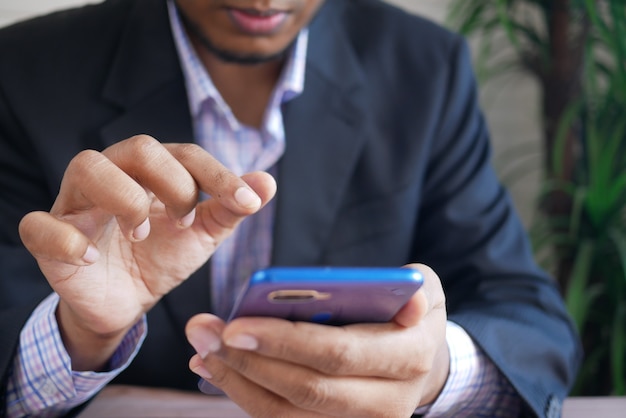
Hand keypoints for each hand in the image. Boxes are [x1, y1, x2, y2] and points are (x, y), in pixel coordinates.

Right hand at [18, 135, 275, 369]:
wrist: (127, 301)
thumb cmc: (162, 256)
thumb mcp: (203, 233)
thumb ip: (231, 207)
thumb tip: (267, 182)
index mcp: (153, 172)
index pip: (185, 154)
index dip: (218, 175)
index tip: (248, 203)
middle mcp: (115, 176)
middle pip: (138, 148)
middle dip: (173, 183)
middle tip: (186, 221)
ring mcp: (78, 205)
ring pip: (86, 167)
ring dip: (125, 199)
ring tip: (142, 233)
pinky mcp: (49, 238)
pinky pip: (38, 226)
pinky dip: (65, 239)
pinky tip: (90, 257)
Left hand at [186, 264, 448, 417]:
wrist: (420, 362)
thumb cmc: (410, 315)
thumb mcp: (423, 289)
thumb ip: (413, 288)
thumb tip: (410, 296)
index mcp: (410, 357)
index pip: (338, 353)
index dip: (284, 342)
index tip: (235, 324)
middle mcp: (389, 403)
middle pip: (307, 390)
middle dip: (248, 362)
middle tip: (203, 331)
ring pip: (288, 415)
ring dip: (237, 381)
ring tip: (202, 349)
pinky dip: (246, 395)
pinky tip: (217, 369)